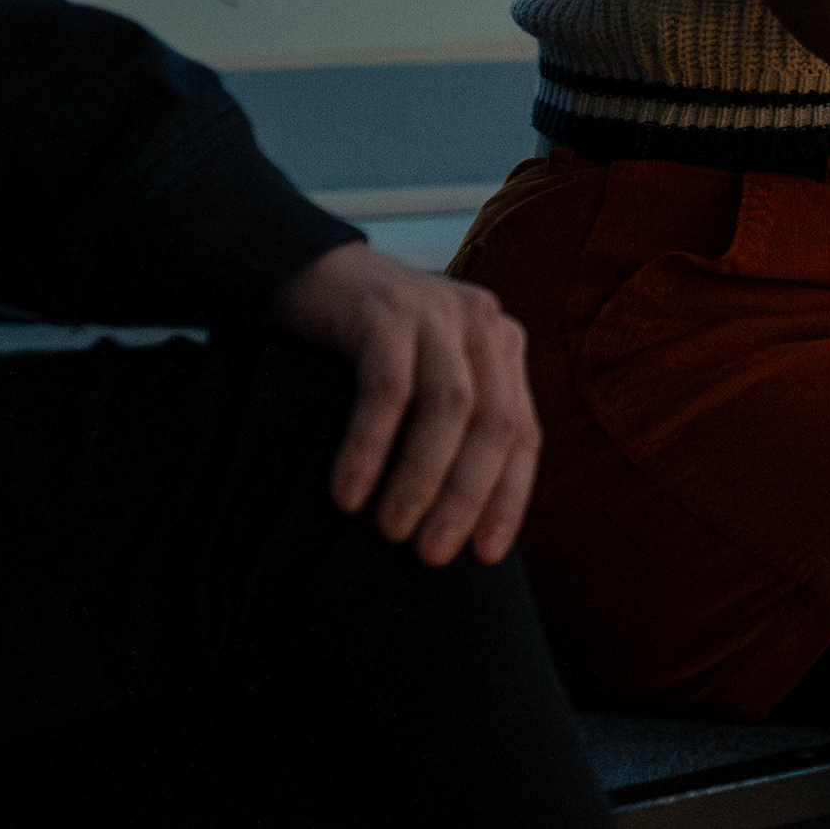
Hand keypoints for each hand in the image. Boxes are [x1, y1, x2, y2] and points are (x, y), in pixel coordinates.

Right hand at [274, 242, 539, 566]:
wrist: (306, 272)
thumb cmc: (369, 347)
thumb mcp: (428, 377)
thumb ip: (458, 424)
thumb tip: (465, 525)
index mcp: (501, 345)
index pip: (523, 433)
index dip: (508, 498)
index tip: (486, 556)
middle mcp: (480, 323)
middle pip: (493, 423)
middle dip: (467, 497)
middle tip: (433, 554)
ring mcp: (436, 311)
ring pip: (448, 407)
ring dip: (420, 478)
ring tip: (391, 531)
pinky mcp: (386, 310)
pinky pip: (388, 389)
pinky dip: (370, 446)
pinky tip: (348, 492)